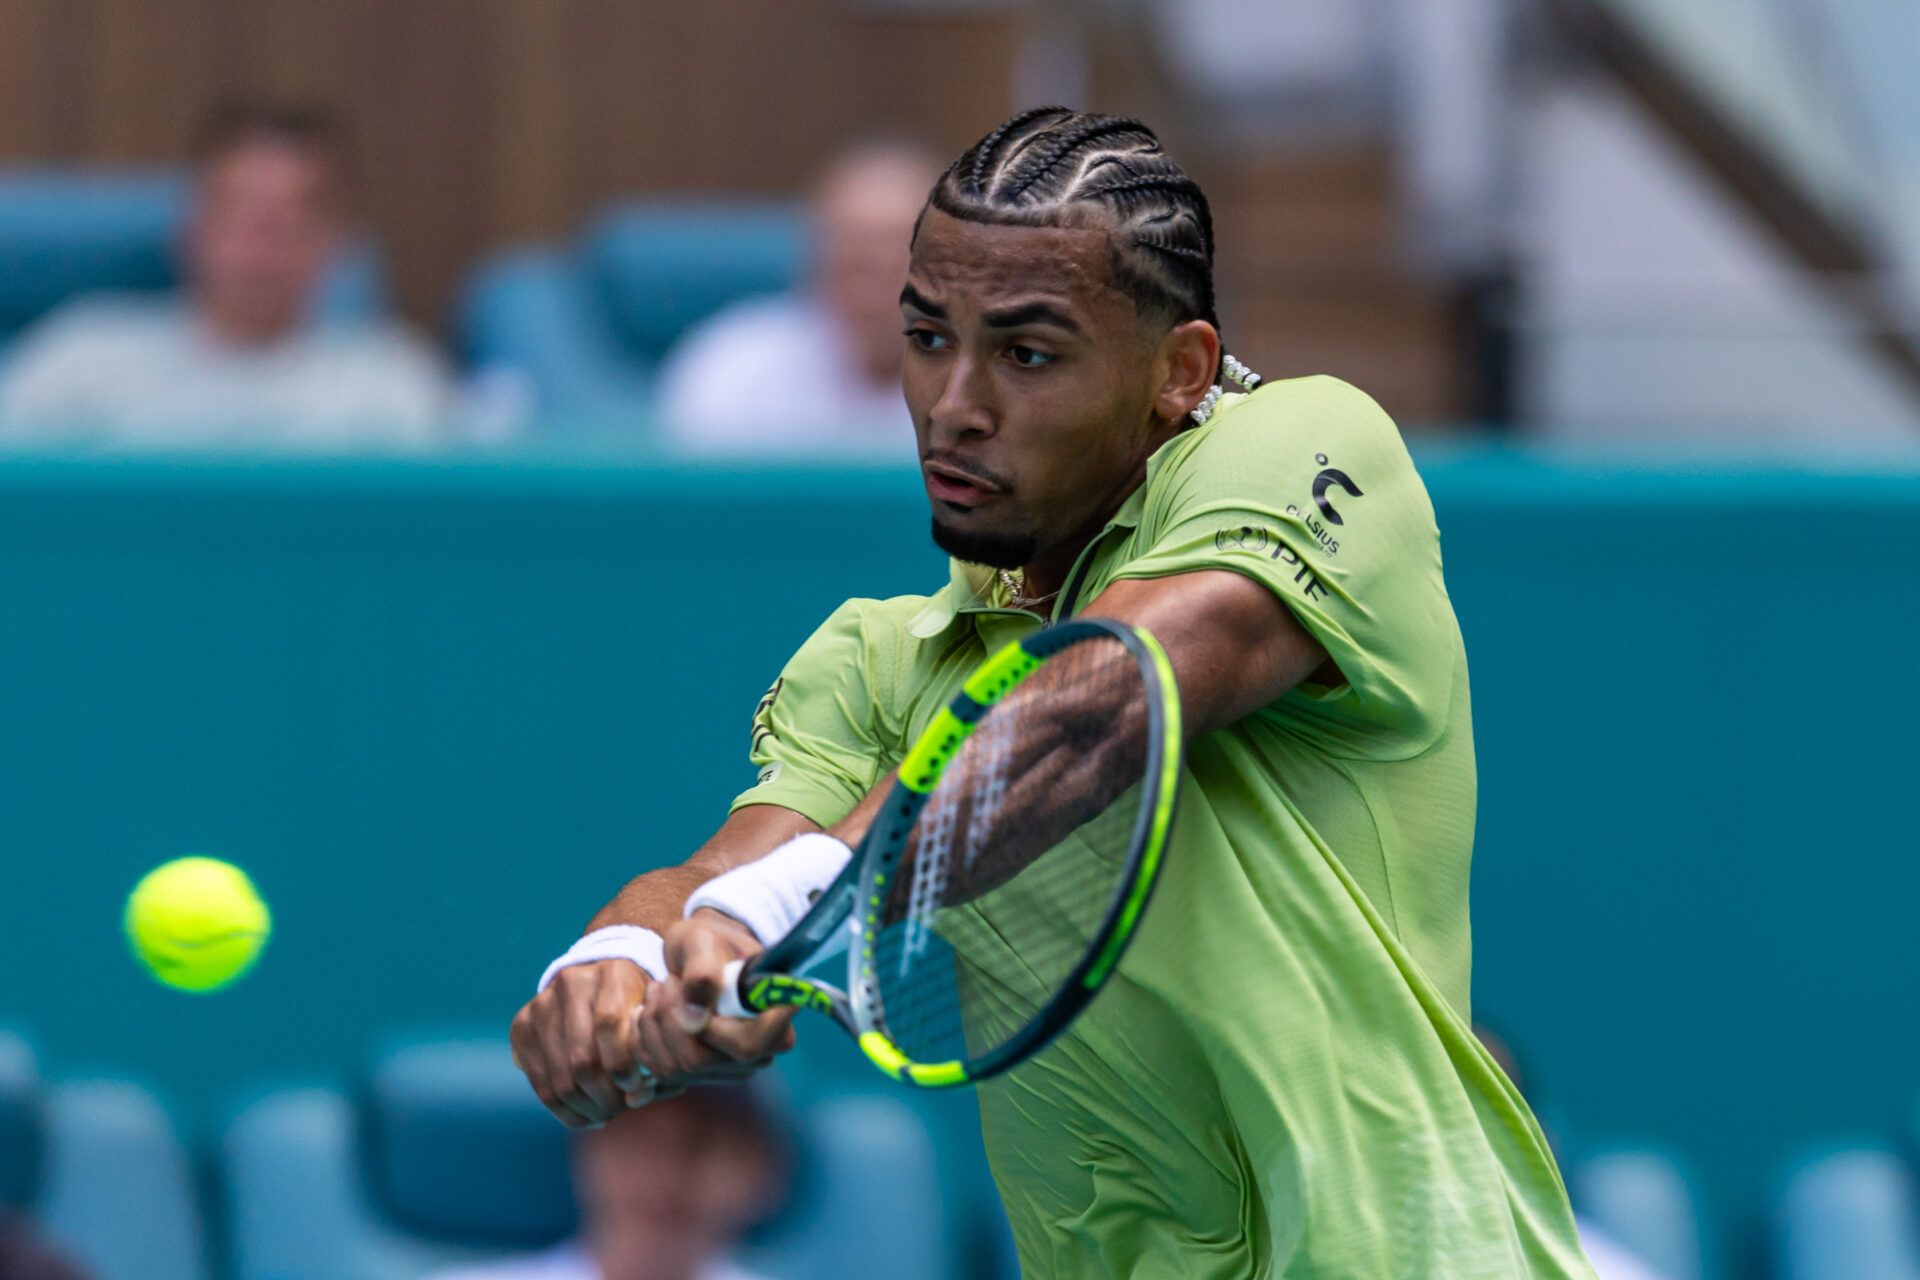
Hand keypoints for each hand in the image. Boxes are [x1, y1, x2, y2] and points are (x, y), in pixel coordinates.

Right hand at [510, 958, 663, 1128]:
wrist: (600, 983)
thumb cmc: (638, 1007)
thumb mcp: (652, 1019)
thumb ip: (651, 1054)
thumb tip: (638, 1098)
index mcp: (612, 973)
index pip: (609, 1025)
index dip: (622, 1065)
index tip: (636, 1088)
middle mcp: (571, 982)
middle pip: (582, 1058)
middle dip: (604, 1096)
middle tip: (620, 1108)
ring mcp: (541, 1004)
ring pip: (560, 1078)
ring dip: (585, 1108)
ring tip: (605, 1114)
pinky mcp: (521, 1026)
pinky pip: (540, 1084)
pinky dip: (564, 1111)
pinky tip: (585, 1116)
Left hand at [639, 909, 796, 1083]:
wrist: (702, 953)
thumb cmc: (709, 941)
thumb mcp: (702, 941)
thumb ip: (702, 971)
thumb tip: (694, 1019)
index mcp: (778, 1014)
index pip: (746, 1046)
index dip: (708, 1027)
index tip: (686, 988)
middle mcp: (763, 1050)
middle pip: (702, 1062)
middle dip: (669, 1020)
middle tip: (664, 983)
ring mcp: (735, 1067)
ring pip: (677, 1069)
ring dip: (654, 1027)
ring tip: (658, 990)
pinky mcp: (706, 1075)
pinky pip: (664, 1074)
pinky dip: (646, 1042)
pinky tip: (651, 1012)